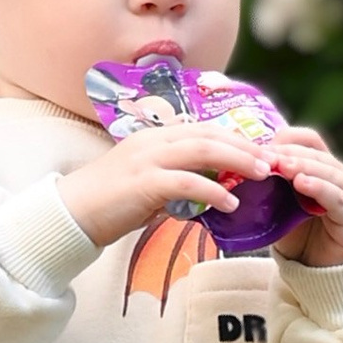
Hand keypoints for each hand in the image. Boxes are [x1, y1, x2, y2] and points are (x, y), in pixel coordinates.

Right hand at [59, 120, 268, 253]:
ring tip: (261, 174)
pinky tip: (230, 203)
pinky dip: (213, 191)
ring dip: (237, 161)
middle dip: (244, 146)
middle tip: (271, 160)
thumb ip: (175, 183)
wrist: (70, 214)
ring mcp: (146, 160)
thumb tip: (206, 194)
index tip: (260, 150)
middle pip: (208, 134)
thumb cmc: (108, 203)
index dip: (234, 137)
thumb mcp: (145, 185)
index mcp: (153, 138)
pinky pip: (186, 182)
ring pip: (202, 150)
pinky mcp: (143, 183)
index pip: (202, 128)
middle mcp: (152, 142)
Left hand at [269, 123, 342, 266]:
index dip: (288, 140)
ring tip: (283, 166)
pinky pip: (340, 201)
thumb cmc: (300, 236)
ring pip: (332, 174)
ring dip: (305, 167)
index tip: (262, 147)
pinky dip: (322, 189)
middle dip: (291, 154)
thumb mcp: (279, 208)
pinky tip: (303, 184)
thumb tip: (232, 173)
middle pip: (319, 156)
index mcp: (324, 170)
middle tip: (266, 156)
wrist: (321, 273)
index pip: (311, 142)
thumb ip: (266, 189)